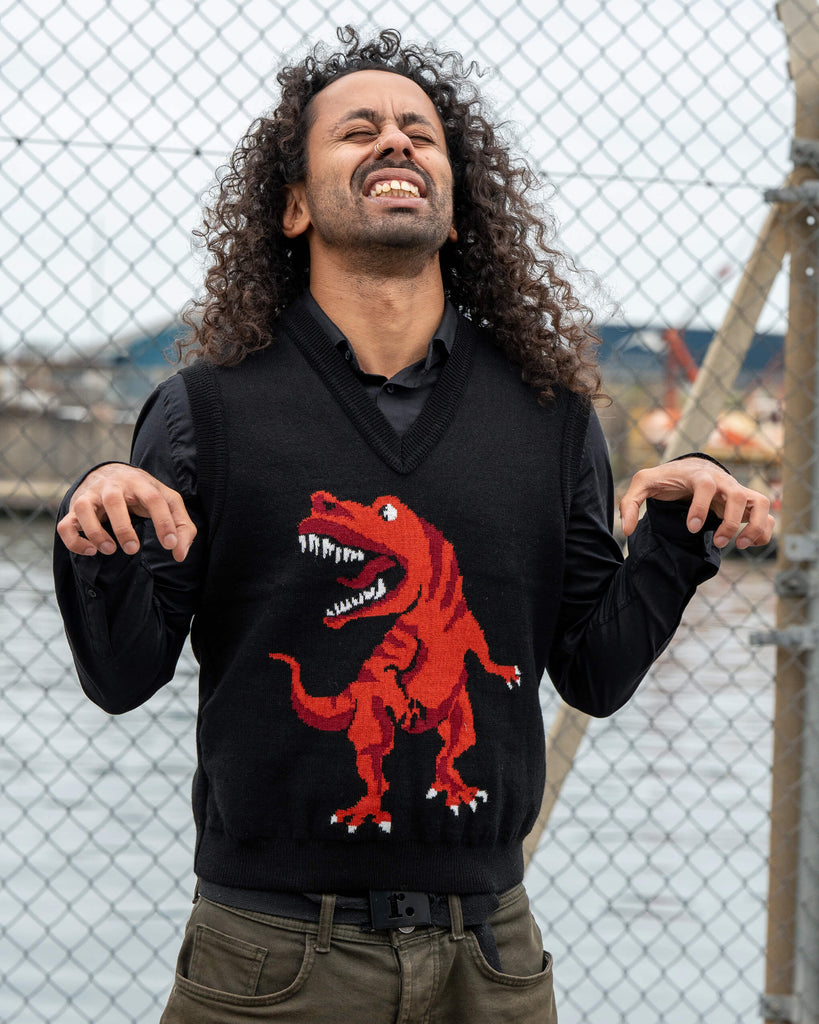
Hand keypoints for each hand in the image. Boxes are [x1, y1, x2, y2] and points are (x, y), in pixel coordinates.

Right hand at [57, 464, 195, 561]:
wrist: (112, 474)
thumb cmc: (145, 494)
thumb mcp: (169, 502)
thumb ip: (182, 526)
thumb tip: (180, 554)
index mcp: (139, 482)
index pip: (153, 499)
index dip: (164, 523)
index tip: (170, 545)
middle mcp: (112, 486)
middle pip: (114, 501)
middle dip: (124, 529)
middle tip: (134, 549)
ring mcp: (90, 496)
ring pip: (83, 508)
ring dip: (95, 533)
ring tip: (111, 550)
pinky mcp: (74, 510)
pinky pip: (66, 525)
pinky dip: (75, 541)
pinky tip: (92, 551)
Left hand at [619, 457, 774, 549]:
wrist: (690, 469)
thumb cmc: (667, 478)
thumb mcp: (643, 484)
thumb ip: (630, 503)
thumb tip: (627, 529)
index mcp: (698, 475)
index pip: (705, 485)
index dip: (700, 507)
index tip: (691, 528)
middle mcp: (722, 481)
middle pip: (737, 496)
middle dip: (728, 523)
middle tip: (717, 542)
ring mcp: (737, 490)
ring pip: (760, 503)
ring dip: (754, 526)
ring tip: (739, 544)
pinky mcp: (745, 502)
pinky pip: (765, 514)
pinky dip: (763, 530)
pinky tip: (746, 543)